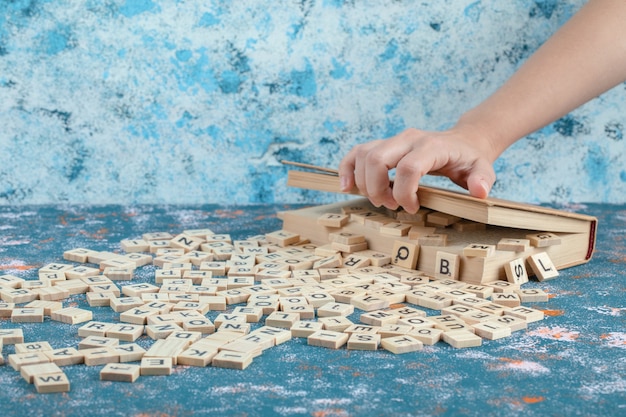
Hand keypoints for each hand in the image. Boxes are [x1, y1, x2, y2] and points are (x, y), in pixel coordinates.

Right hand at [338, 127, 496, 212]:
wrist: (463, 141)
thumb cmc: (469, 160)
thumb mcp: (483, 169)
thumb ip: (482, 180)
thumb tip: (479, 191)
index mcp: (431, 146)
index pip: (407, 167)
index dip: (404, 192)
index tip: (411, 208)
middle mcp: (408, 139)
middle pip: (377, 159)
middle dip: (378, 189)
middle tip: (391, 206)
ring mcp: (393, 140)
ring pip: (363, 155)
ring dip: (364, 183)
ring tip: (380, 200)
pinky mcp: (383, 144)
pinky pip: (357, 152)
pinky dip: (347, 168)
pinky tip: (346, 186)